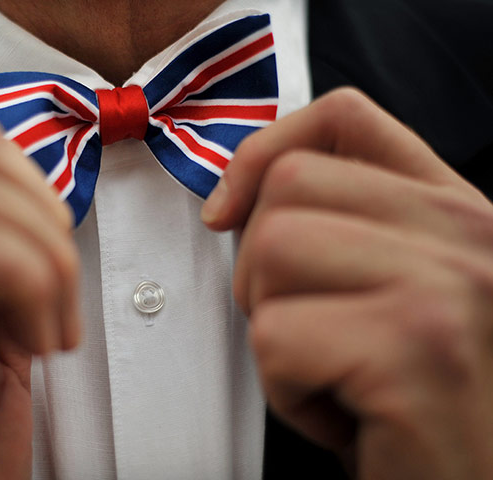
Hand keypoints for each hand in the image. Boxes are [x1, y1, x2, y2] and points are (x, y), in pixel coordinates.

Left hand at [203, 88, 492, 478]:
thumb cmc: (414, 401)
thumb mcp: (389, 291)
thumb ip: (344, 225)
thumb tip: (236, 196)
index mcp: (456, 212)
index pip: (344, 118)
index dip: (263, 153)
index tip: (225, 211)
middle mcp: (468, 236)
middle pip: (288, 188)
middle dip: (259, 269)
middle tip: (305, 330)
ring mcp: (450, 288)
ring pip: (271, 251)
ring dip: (271, 328)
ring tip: (326, 370)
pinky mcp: (418, 350)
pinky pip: (275, 337)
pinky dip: (283, 389)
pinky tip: (339, 414)